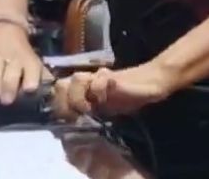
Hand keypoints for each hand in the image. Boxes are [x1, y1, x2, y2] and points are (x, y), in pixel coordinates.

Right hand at [0, 20, 45, 105]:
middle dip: (9, 89)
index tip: (28, 90)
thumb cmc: (21, 52)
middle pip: (11, 76)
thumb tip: (47, 94)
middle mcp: (14, 58)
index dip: (30, 82)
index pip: (31, 71)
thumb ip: (40, 77)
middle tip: (6, 101)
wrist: (4, 28)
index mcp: (29, 61)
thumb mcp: (33, 61)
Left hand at [54, 64, 173, 120]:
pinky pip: (98, 80)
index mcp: (83, 90)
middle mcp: (87, 81)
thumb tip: (71, 133)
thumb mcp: (106, 111)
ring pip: (76, 79)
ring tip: (87, 109)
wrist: (151, 82)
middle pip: (61, 84)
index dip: (57, 107)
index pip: (58, 93)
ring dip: (77, 97)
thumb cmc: (128, 97)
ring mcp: (98, 76)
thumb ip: (90, 115)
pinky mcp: (111, 75)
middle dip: (63, 102)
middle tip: (74, 116)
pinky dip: (98, 91)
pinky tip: (104, 101)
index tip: (65, 122)